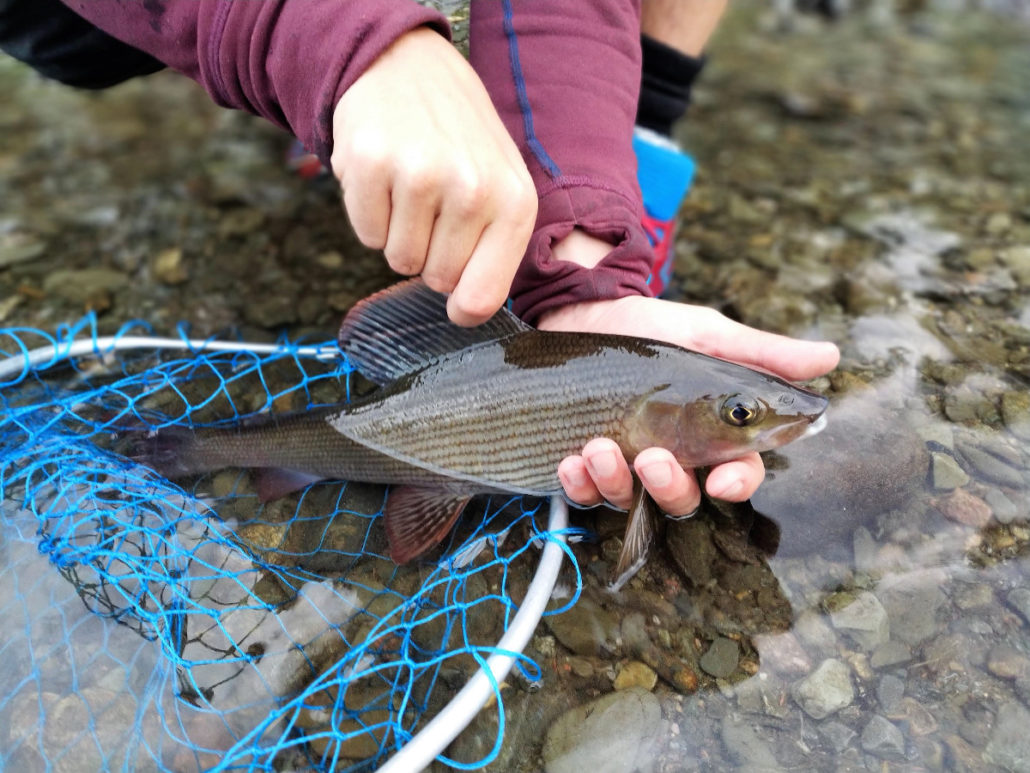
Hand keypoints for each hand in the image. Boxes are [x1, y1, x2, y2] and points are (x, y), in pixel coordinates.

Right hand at [331, 28, 536, 325]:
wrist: (407, 66)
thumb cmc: (460, 141)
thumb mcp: (502, 187)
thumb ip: (495, 253)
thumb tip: (466, 313)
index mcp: (514, 202)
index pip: (481, 298)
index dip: (463, 305)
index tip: (457, 295)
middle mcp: (473, 190)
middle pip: (435, 281)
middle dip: (430, 254)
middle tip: (434, 207)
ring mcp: (421, 175)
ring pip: (398, 261)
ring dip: (399, 233)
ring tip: (411, 187)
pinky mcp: (371, 163)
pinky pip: (365, 234)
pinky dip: (370, 214)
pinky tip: (386, 175)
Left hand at [539, 232, 840, 513]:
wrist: (583, 314)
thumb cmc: (652, 327)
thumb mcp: (706, 334)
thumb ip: (761, 353)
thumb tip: (830, 357)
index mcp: (711, 435)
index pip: (737, 474)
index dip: (736, 483)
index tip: (723, 479)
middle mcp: (672, 461)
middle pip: (683, 500)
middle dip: (670, 487)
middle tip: (654, 458)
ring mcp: (625, 469)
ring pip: (629, 503)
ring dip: (616, 482)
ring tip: (599, 447)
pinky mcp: (582, 467)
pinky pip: (583, 494)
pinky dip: (578, 482)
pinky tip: (570, 458)